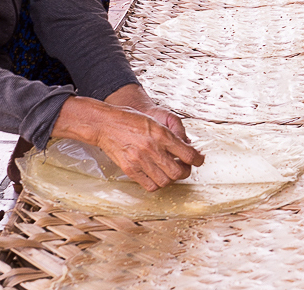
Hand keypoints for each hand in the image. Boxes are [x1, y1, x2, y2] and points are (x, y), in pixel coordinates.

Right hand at [54, 95, 203, 191]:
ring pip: (166, 181)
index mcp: (160, 133)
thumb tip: (187, 146)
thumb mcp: (154, 120)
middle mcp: (152, 148)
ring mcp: (140, 160)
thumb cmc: (130, 119)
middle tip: (183, 167)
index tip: (198, 160)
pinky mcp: (130, 169)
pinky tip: (156, 176)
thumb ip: (171, 134)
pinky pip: (150, 185)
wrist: (105, 124)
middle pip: (178, 172)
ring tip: (169, 172)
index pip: (187, 153)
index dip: (197, 160)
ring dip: (171, 179)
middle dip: (185, 172)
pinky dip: (157, 184)